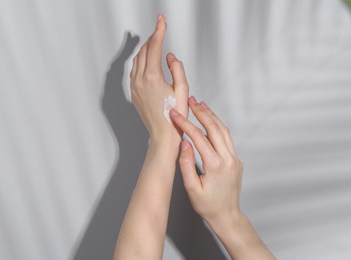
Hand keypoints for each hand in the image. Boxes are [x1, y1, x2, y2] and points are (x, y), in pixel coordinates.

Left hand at [130, 14, 188, 144]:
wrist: (162, 135)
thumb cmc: (175, 116)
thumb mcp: (183, 90)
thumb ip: (177, 69)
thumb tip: (170, 56)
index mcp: (152, 77)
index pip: (154, 47)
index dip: (159, 31)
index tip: (161, 20)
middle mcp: (140, 80)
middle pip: (143, 51)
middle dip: (152, 38)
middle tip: (160, 30)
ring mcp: (134, 87)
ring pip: (137, 60)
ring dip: (145, 49)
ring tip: (154, 42)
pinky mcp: (133, 93)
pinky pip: (134, 71)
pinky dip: (140, 61)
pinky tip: (147, 60)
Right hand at [170, 96, 242, 223]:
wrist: (227, 215)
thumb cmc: (207, 205)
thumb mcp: (191, 188)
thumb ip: (186, 164)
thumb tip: (184, 143)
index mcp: (216, 166)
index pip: (199, 137)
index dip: (185, 124)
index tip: (175, 114)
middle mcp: (228, 159)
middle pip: (214, 128)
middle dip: (201, 112)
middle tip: (190, 100)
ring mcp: (234, 158)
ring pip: (224, 130)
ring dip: (211, 116)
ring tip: (200, 104)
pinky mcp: (236, 160)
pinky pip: (227, 137)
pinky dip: (218, 126)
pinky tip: (210, 120)